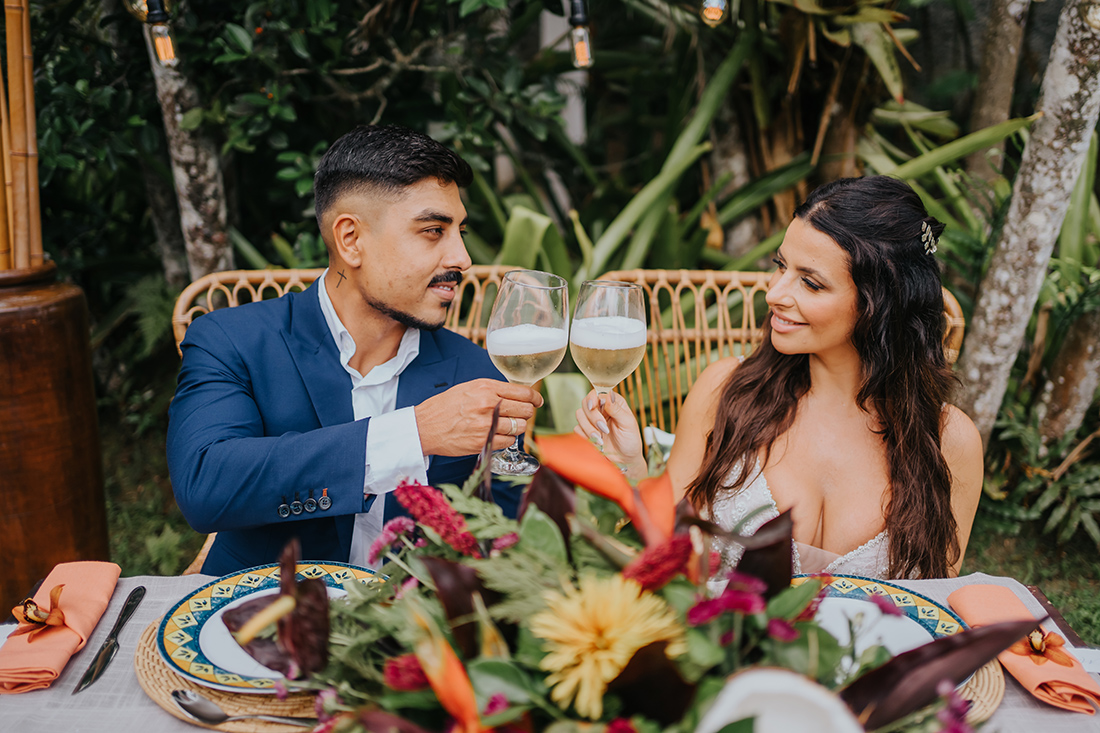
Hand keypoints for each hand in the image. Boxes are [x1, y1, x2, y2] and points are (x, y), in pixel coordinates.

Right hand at [415, 379, 542, 455]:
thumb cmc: (445, 407)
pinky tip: (494, 435)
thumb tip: (515, 395)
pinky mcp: (483, 442)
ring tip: (503, 426)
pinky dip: (505, 440)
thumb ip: (492, 390)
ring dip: (514, 427)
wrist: (424, 426)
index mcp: (486, 388)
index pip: (523, 392)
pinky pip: (507, 442)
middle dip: (525, 413)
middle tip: (519, 415)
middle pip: (525, 410)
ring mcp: (486, 424)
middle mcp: (489, 404)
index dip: (534, 398)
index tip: (537, 401)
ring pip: (518, 427)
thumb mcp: (469, 389)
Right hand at [574, 390, 646, 479]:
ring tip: (601, 438)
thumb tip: (608, 396)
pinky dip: (585, 436)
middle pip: (585, 403)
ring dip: (589, 428)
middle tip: (603, 428)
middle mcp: (601, 409)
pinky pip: (577, 428)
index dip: (593, 399)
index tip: (593, 407)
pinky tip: (597, 442)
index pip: (597, 393)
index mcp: (613, 403)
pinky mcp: (586, 431)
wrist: (625, 460)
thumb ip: (617, 409)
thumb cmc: (630, 441)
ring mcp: (592, 420)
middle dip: (592, 417)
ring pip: (579, 415)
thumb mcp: (628, 424)